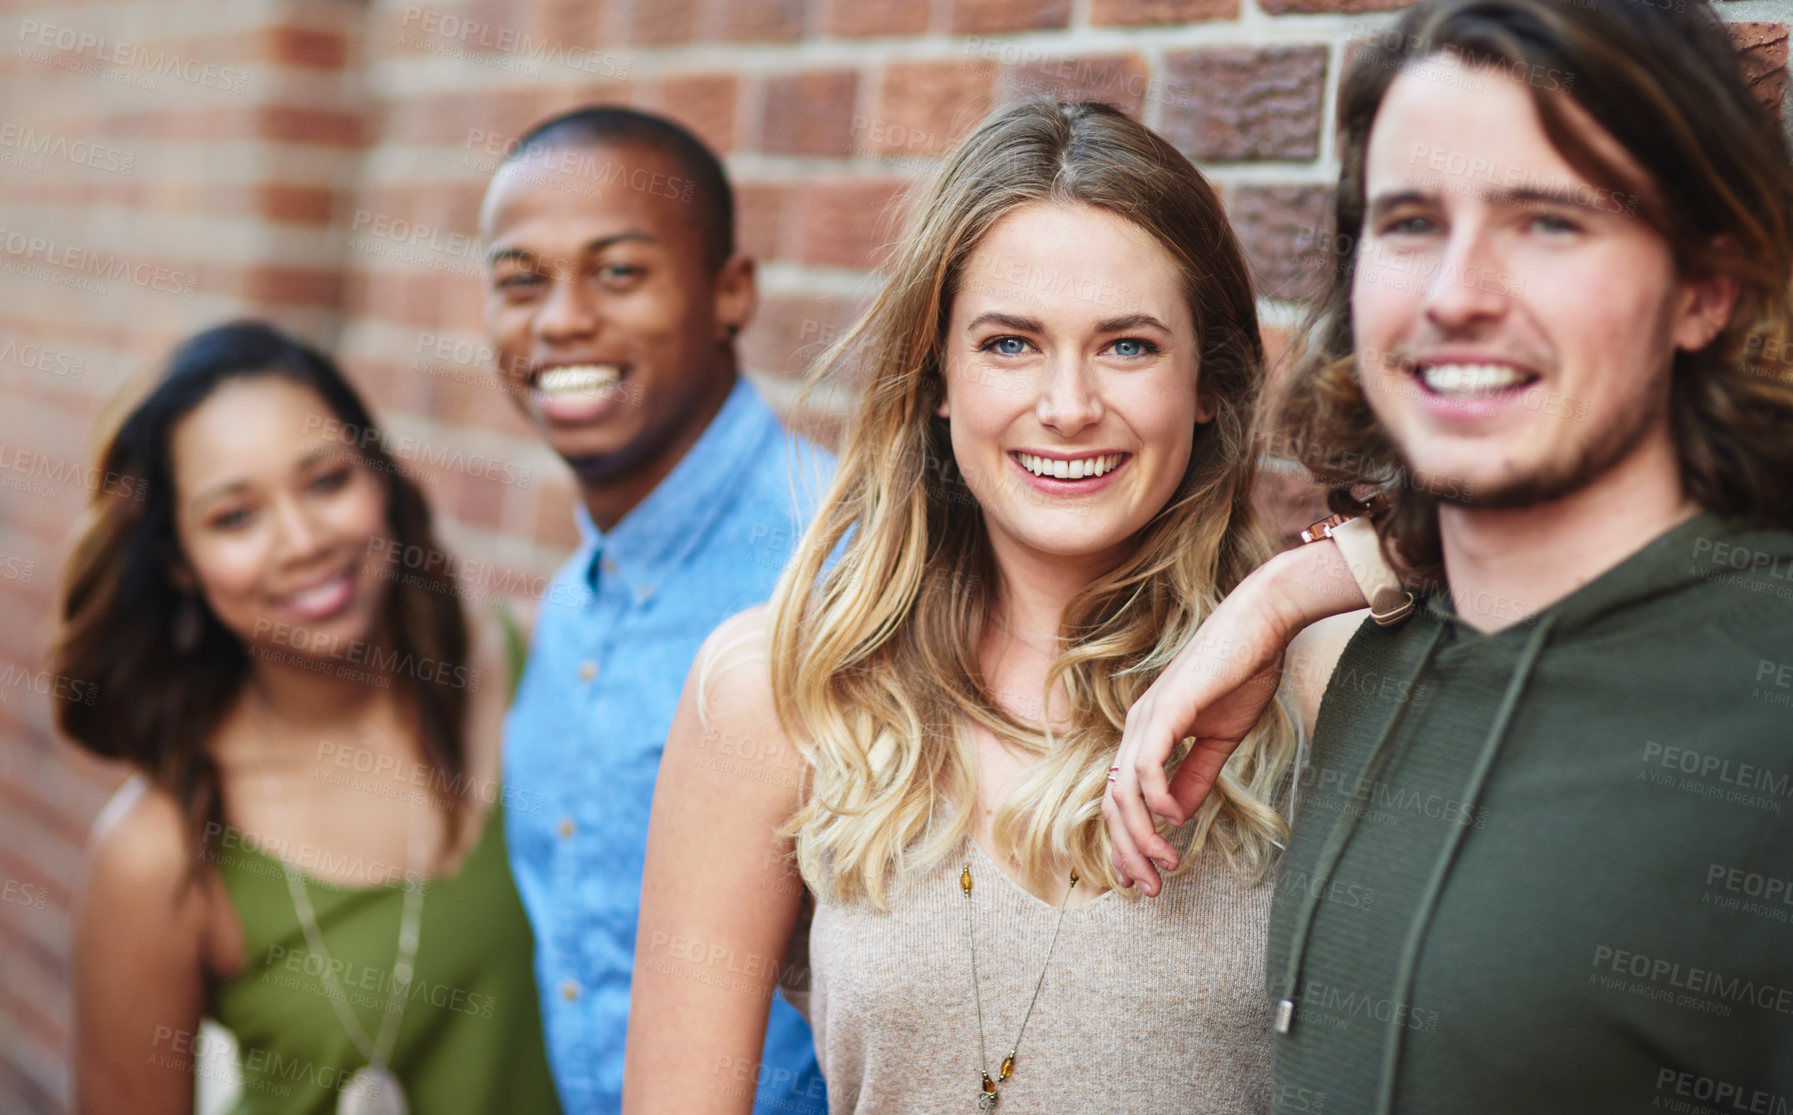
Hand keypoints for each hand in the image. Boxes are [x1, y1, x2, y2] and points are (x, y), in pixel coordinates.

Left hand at [1103, 540, 1365, 895]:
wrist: (1262, 624)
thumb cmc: (1242, 672)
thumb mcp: (1219, 738)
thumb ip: (1197, 775)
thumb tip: (1178, 816)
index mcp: (1148, 733)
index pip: (1122, 799)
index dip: (1126, 843)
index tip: (1143, 879)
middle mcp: (1138, 726)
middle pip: (1113, 804)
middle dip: (1128, 853)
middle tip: (1150, 890)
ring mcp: (1148, 717)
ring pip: (1124, 791)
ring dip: (1141, 837)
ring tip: (1165, 864)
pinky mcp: (1167, 709)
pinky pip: (1148, 763)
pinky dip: (1156, 798)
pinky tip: (1176, 821)